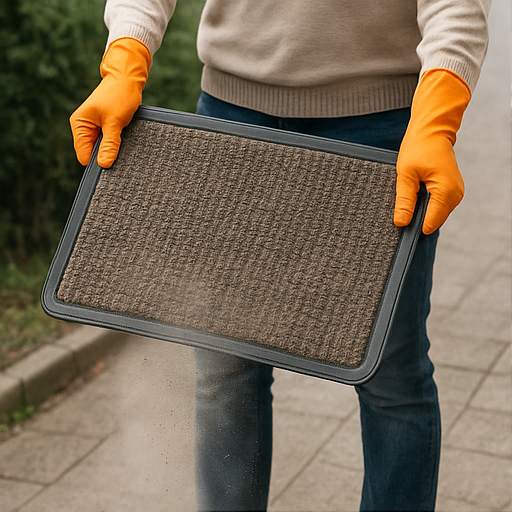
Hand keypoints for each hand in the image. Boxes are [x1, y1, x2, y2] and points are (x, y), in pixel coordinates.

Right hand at [70, 37, 150, 167]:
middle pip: (92, 154)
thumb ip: (109, 145)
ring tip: (121, 141)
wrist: (127, 80)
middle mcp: (84, 127)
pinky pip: (109, 143)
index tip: (111, 162)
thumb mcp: (114, 122)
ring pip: (102, 149)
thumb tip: (103, 165)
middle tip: (119, 151)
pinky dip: (116, 144)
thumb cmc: (119, 96)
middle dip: (105, 156)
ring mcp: (94, 128)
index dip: (97, 162)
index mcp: (80, 124)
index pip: (84, 155)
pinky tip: (123, 139)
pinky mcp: (104, 128)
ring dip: (112, 149)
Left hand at [394, 69, 470, 234]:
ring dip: (422, 210)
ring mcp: (456, 193)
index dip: (414, 226)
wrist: (432, 130)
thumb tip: (401, 223)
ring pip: (436, 214)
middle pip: (434, 220)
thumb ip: (404, 201)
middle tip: (402, 207)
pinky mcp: (452, 190)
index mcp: (445, 192)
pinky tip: (417, 194)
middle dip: (417, 218)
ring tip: (410, 196)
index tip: (400, 225)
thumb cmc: (419, 147)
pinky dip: (426, 204)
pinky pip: (438, 205)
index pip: (430, 222)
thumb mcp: (405, 175)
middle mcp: (455, 195)